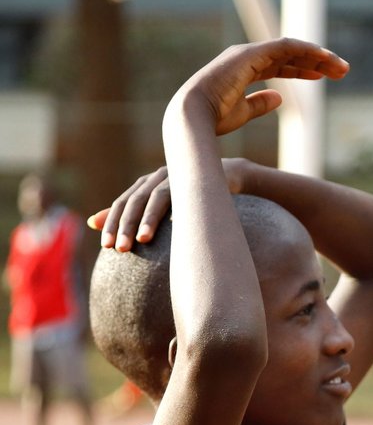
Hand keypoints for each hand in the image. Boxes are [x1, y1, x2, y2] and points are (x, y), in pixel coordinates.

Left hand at [88, 158, 257, 251]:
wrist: (231, 175)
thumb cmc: (195, 198)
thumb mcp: (164, 206)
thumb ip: (132, 214)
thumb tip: (90, 222)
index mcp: (148, 184)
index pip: (123, 203)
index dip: (112, 222)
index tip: (105, 246)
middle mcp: (159, 177)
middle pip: (134, 200)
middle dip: (124, 224)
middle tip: (118, 249)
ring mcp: (178, 176)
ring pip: (155, 197)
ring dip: (146, 219)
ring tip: (140, 241)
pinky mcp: (197, 179)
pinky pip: (181, 195)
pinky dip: (174, 211)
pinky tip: (170, 227)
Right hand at [169, 38, 347, 136]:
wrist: (193, 116)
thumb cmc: (213, 120)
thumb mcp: (242, 113)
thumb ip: (260, 104)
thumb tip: (279, 99)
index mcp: (244, 70)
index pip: (280, 65)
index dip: (302, 69)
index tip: (323, 76)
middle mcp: (247, 57)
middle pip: (289, 55)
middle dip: (316, 61)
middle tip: (342, 70)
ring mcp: (249, 53)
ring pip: (292, 48)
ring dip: (318, 55)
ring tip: (342, 67)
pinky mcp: (252, 54)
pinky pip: (286, 47)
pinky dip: (307, 50)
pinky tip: (325, 58)